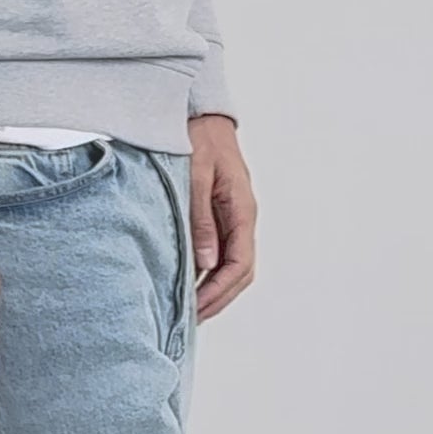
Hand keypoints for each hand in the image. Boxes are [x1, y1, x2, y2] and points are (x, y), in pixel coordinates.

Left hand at [188, 115, 257, 321]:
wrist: (201, 113)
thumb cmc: (197, 139)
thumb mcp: (195, 178)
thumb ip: (200, 219)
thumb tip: (206, 264)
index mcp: (242, 210)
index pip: (240, 265)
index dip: (219, 292)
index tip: (196, 310)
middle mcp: (243, 217)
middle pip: (240, 272)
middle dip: (218, 299)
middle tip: (190, 320)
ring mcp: (234, 217)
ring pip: (233, 265)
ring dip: (215, 289)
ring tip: (189, 309)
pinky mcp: (222, 214)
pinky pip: (223, 251)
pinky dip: (209, 273)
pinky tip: (190, 282)